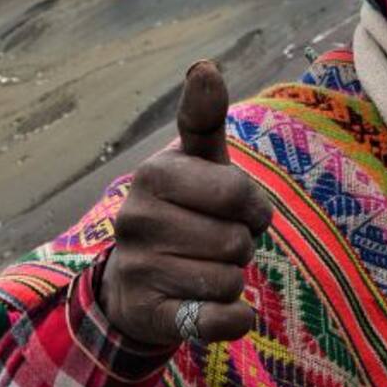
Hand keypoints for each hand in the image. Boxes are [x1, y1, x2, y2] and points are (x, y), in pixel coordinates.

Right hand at [99, 60, 272, 345]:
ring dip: (233, 278)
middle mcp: (134, 219)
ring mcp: (136, 269)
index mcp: (153, 174)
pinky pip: (218, 321)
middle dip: (241, 243)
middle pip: (237, 240)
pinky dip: (233, 318)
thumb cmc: (187, 205)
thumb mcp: (198, 159)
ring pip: (230, 280)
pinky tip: (215, 306)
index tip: (241, 207)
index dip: (252, 206)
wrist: (138, 278)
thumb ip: (204, 115)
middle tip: (217, 239)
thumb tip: (204, 65)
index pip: (237, 194)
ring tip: (206, 266)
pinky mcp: (146, 316)